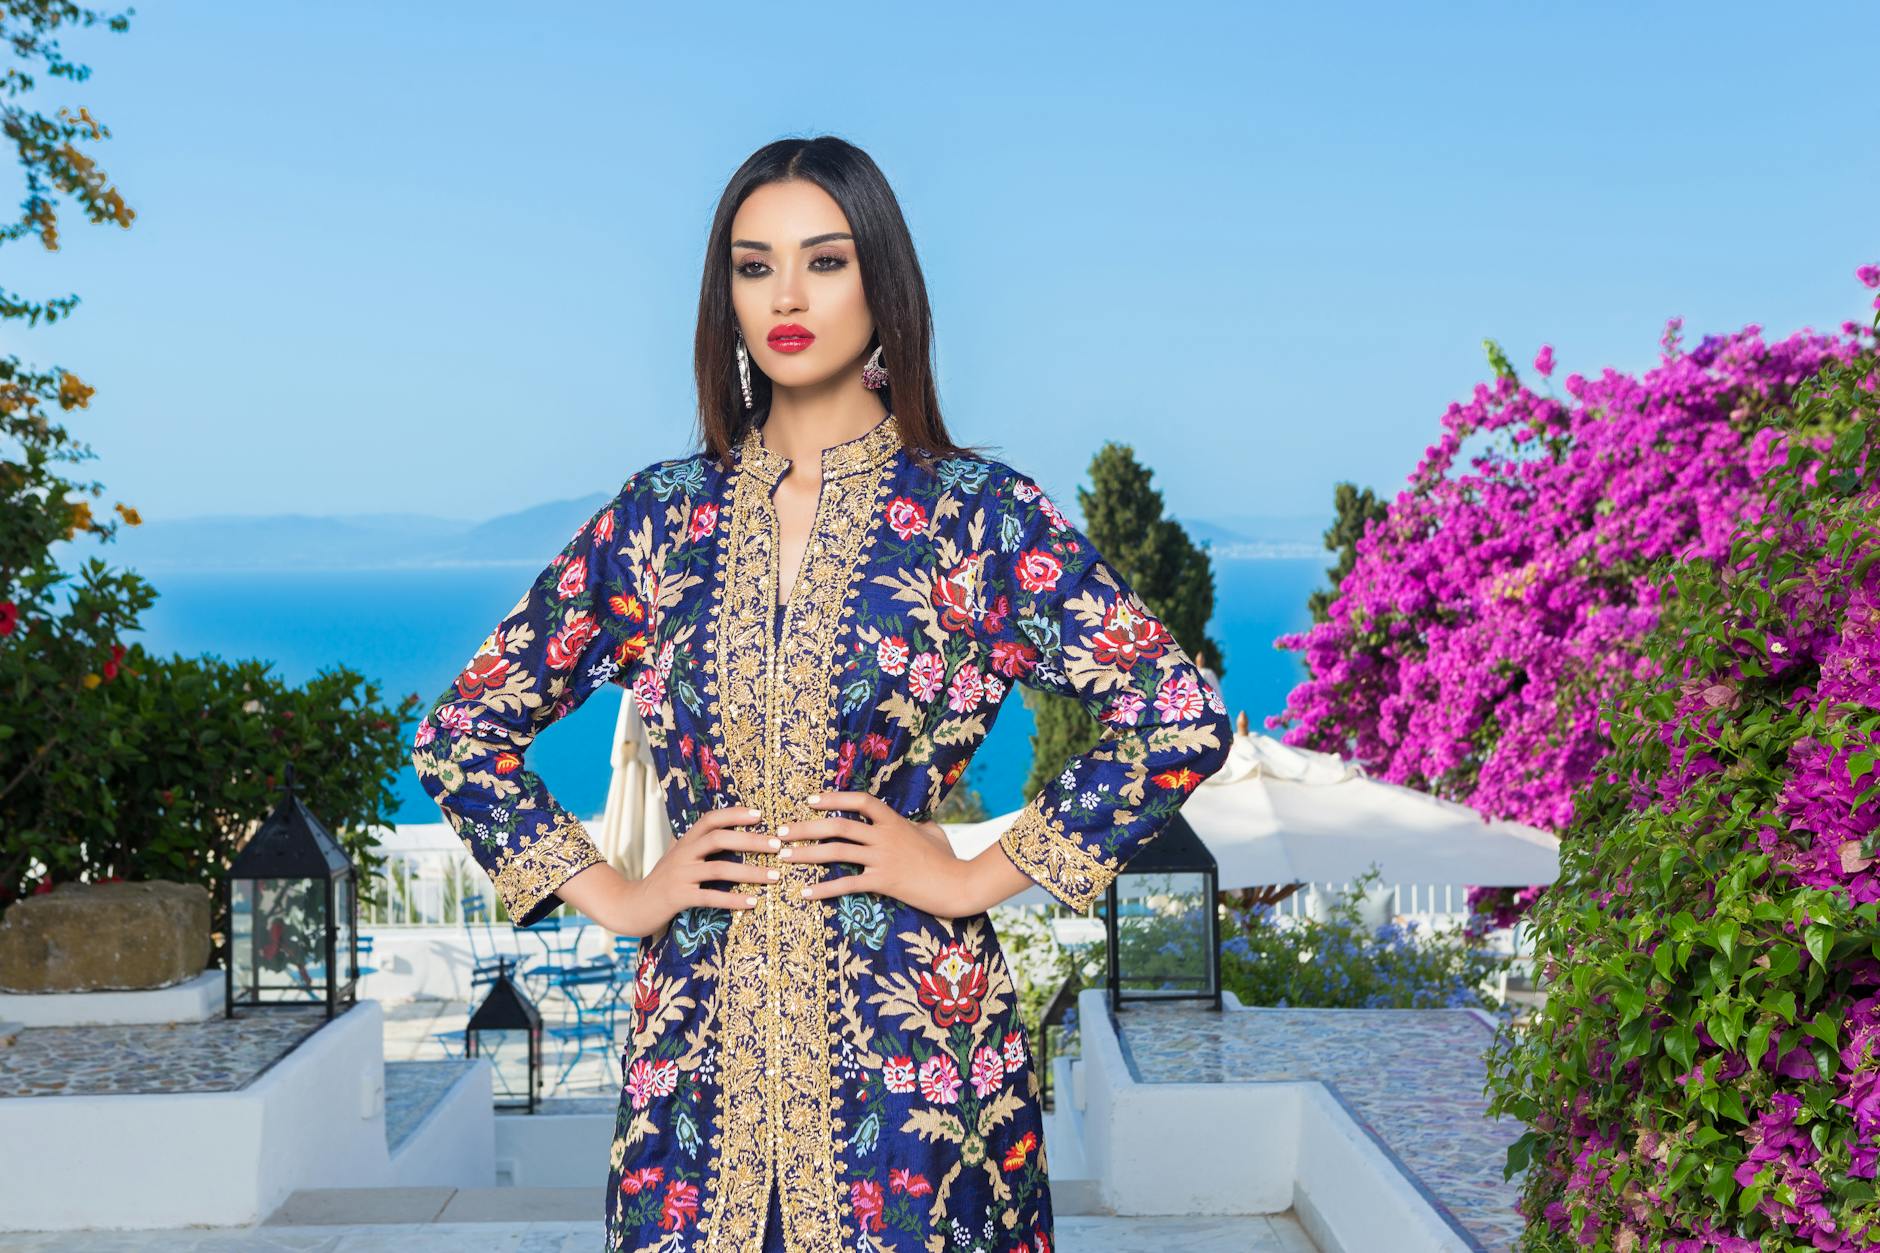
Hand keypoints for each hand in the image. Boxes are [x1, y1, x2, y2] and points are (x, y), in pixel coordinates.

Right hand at [619, 804, 776, 937]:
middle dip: (750, 840)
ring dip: (750, 871)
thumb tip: (730, 833)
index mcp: (685, 841)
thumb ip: (699, 846)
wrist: (631, 906)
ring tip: (774, 876)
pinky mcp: (679, 898)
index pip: (711, 819)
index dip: (735, 814)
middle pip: (718, 838)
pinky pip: (711, 897)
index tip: (760, 814)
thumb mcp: (679, 858)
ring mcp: (680, 875)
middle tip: (777, 844)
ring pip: (719, 868)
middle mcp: (683, 854)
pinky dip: (734, 900)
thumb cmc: (662, 881)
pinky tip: (753, 902)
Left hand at [777, 791, 985, 918]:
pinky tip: (805, 893)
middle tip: (781, 831)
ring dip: (806, 854)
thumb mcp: (934, 833)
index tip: (810, 801)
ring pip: (836, 852)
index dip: (833, 798)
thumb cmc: (949, 859)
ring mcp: (883, 858)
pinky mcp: (884, 882)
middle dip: (805, 827)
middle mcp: (885, 836)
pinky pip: (846, 884)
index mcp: (894, 821)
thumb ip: (920, 825)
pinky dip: (823, 889)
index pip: (859, 801)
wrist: (960, 884)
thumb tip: (918, 822)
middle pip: (837, 826)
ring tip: (784, 857)